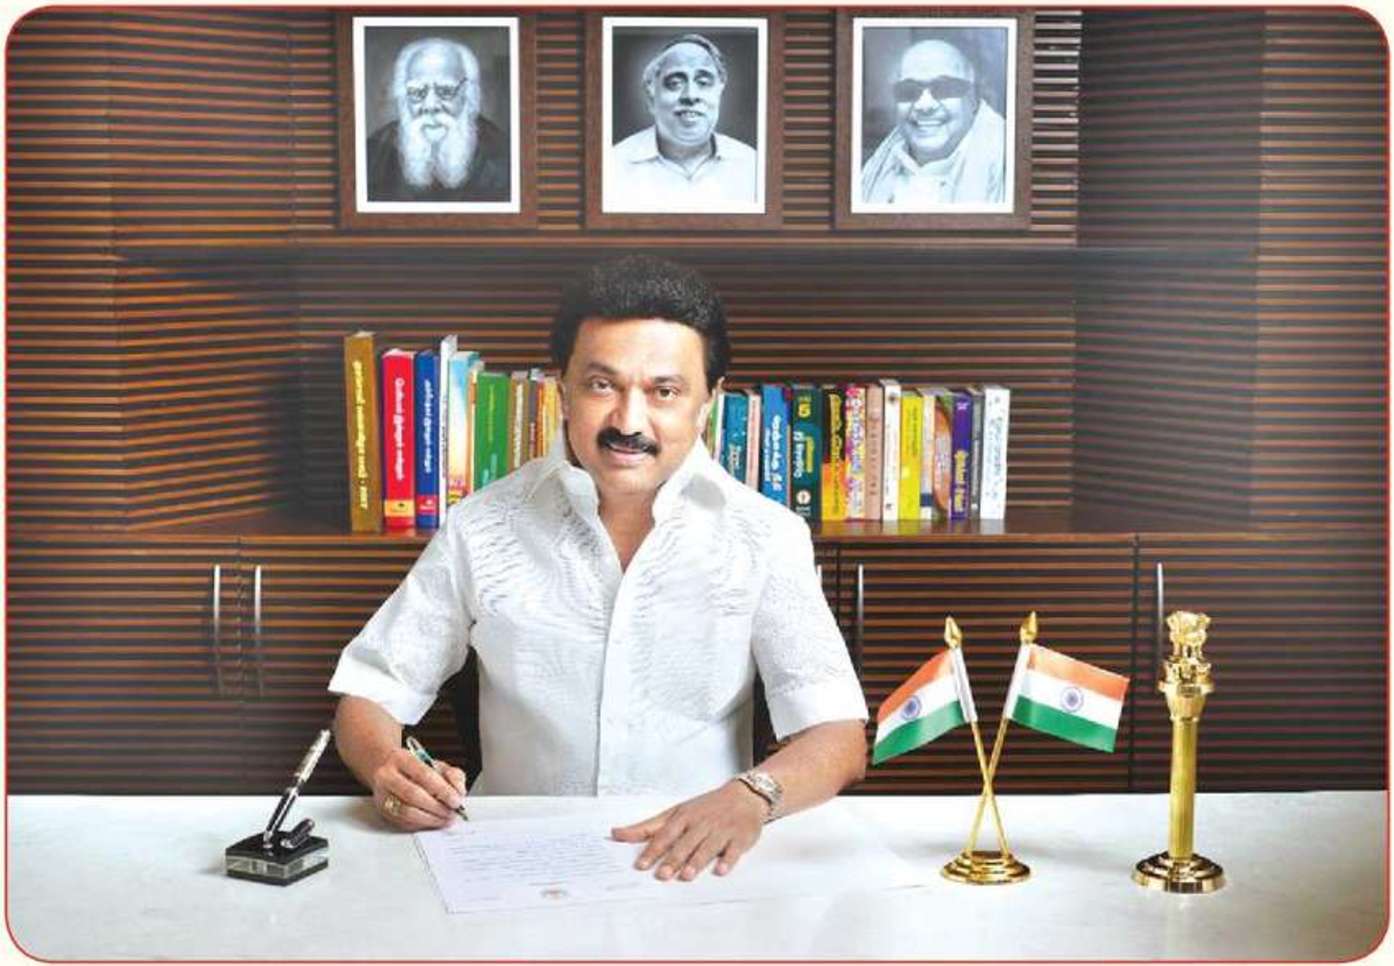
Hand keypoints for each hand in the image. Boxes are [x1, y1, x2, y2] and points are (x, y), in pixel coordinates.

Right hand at [371, 747, 466, 830]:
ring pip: (406, 812)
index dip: (443, 790)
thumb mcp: (435, 763)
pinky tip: (433, 822)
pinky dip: (422, 824)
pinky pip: (403, 822)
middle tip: (452, 812)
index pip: (424, 775)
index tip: (456, 800)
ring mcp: (382, 795)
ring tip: (445, 819)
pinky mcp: (382, 811)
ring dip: (430, 819)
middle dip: (437, 807)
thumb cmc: (413, 767)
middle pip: (413, 795)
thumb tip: (459, 791)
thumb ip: (452, 775)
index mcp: (401, 759)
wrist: (385, 768)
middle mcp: (387, 777)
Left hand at [610, 780, 766, 880]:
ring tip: (686, 875)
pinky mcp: (740, 837)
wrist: (744, 796)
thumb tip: (616, 833)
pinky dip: (728, 859)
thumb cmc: (705, 807)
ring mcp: (721, 829)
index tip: (641, 865)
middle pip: (685, 843)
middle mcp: (701, 823)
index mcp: (684, 817)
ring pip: (707, 846)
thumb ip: (647, 826)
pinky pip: (734, 849)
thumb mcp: (676, 812)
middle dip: (673, 859)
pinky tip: (721, 870)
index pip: (665, 835)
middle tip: (662, 875)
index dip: (652, 850)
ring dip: (697, 860)